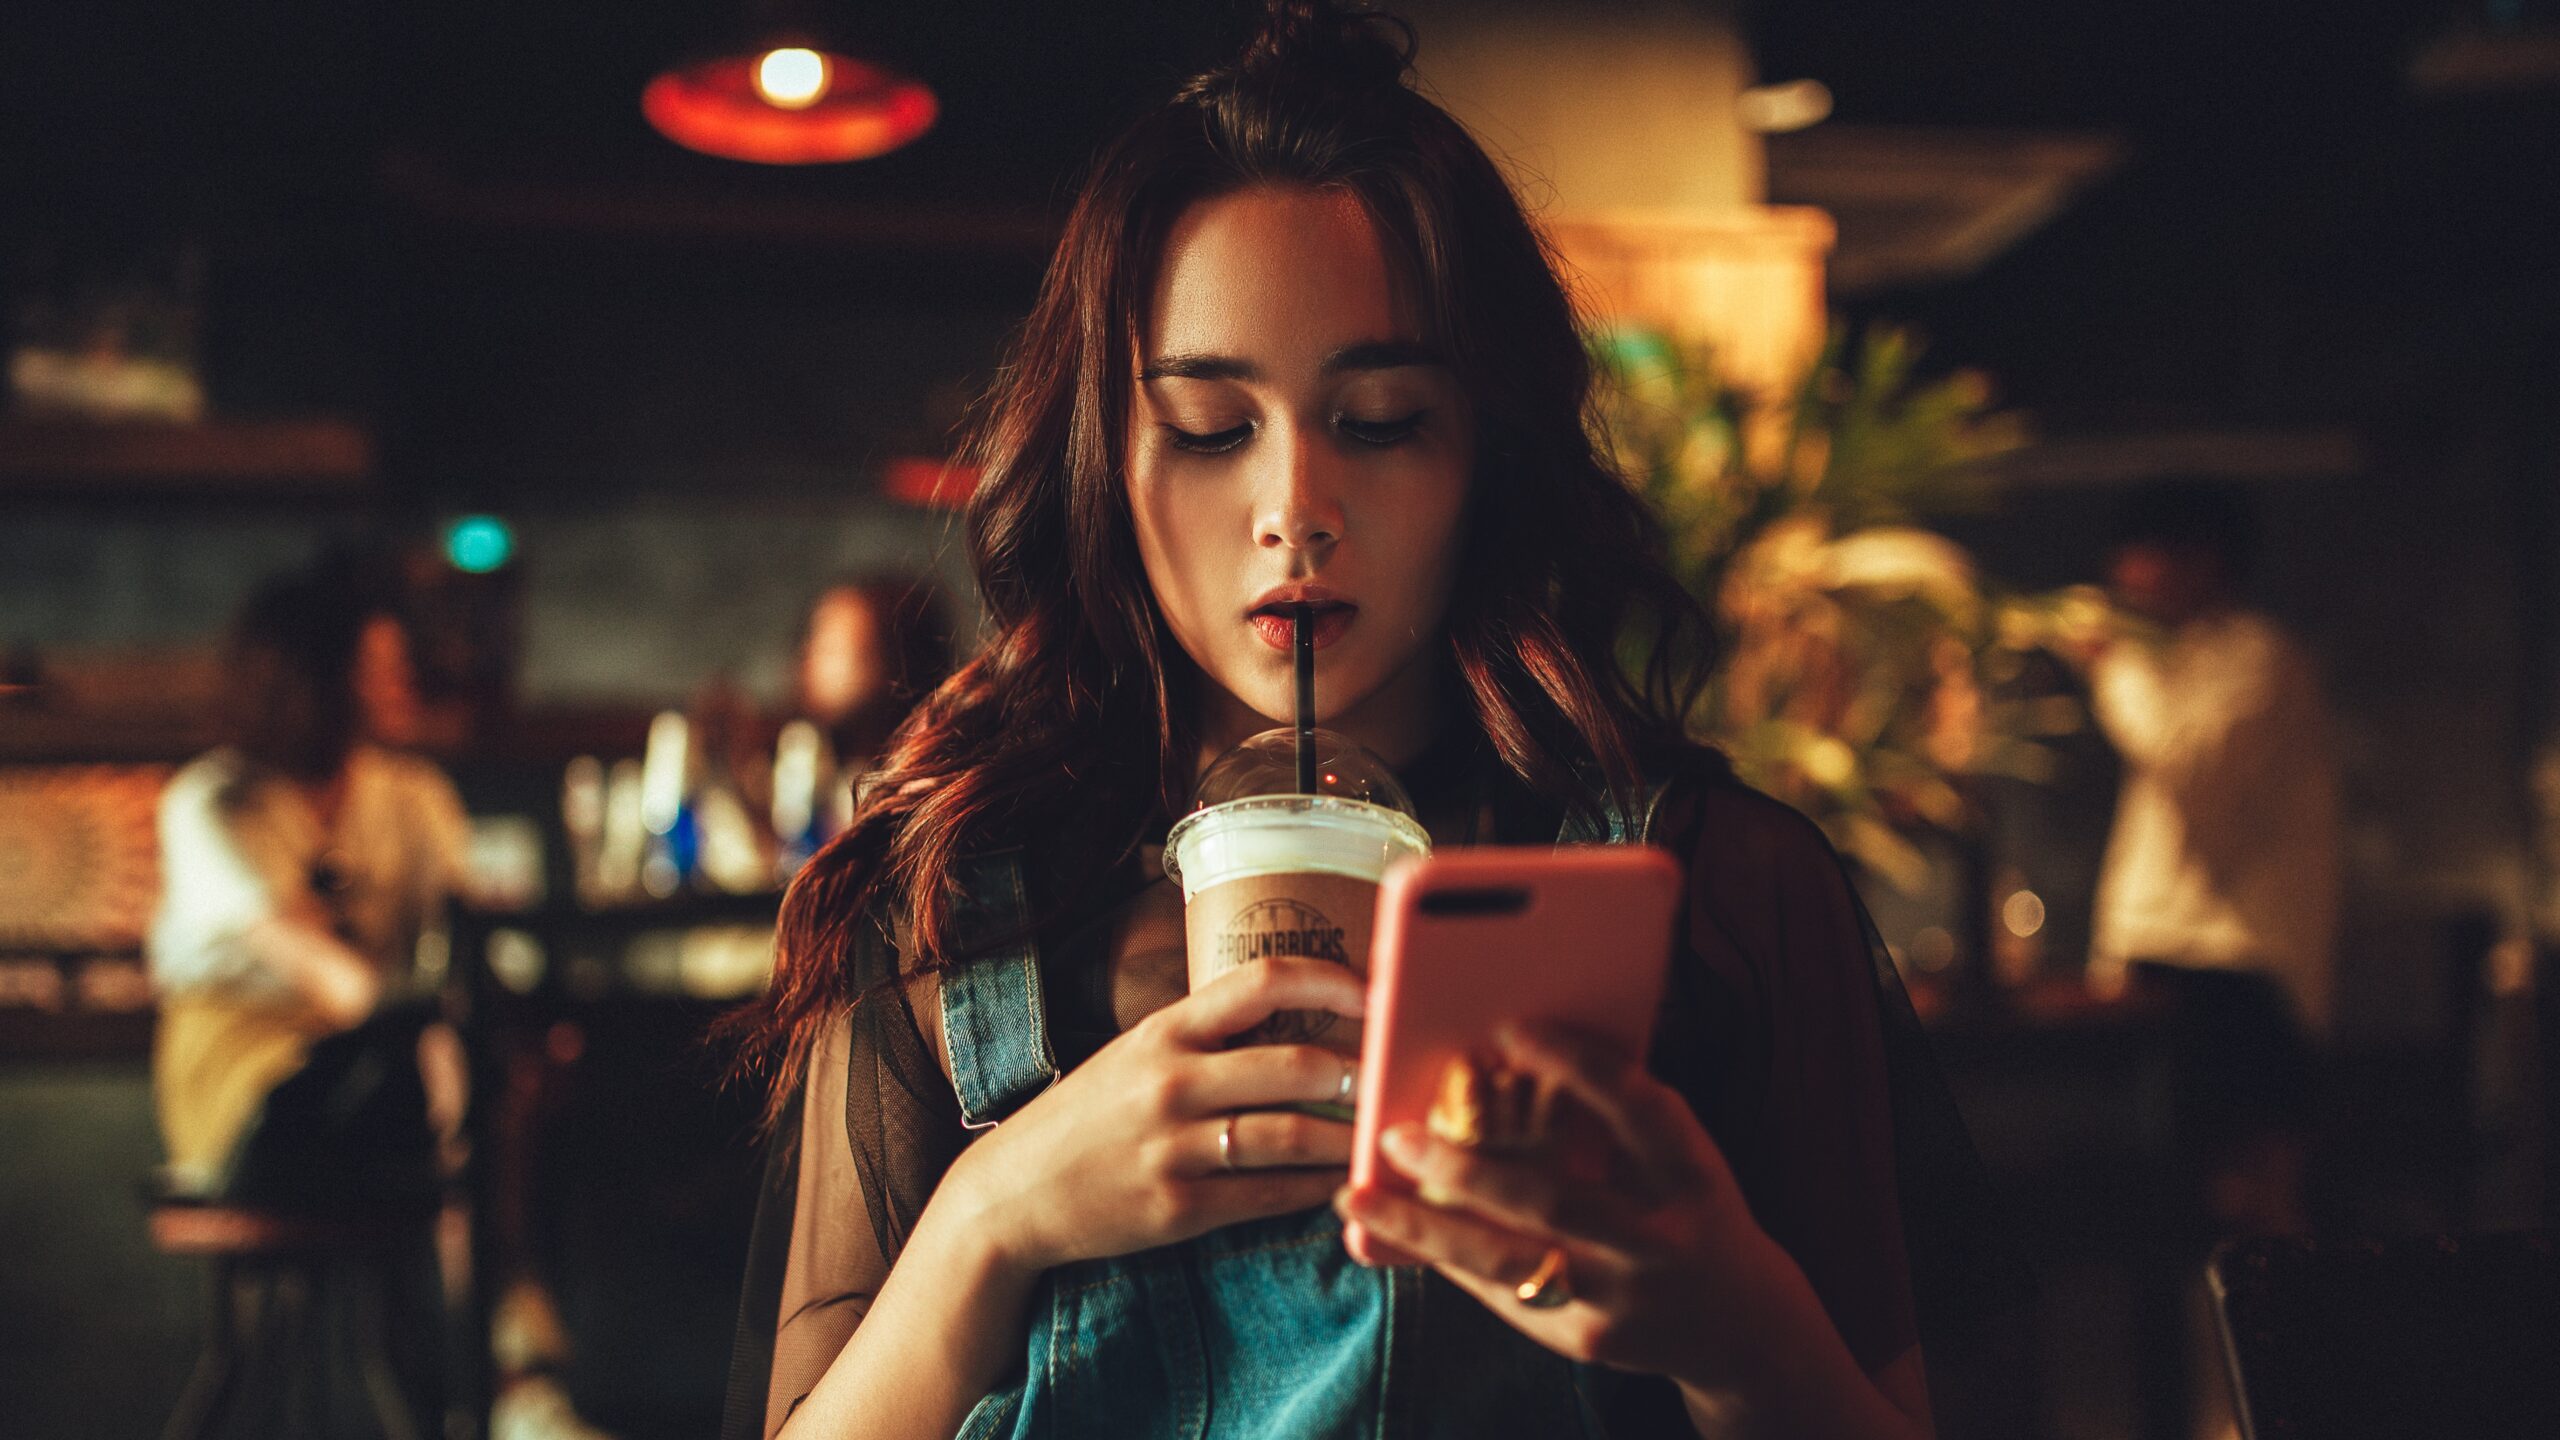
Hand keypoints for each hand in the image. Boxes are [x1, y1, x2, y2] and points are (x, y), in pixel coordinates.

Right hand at [939, 957, 1364, 1275]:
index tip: (1379, 992)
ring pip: (1292, 1135)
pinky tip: (1340, 1183)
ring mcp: (1175, 1147)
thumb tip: (1302, 1019)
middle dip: (1357, 1070)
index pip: (1262, 981)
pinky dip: (1315, 1189)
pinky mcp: (1179, 1208)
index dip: (1332, 981)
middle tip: (1392, 1076)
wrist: (1013, 1193)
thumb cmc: (1090, 1116)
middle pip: (1293, 1063)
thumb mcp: (1138, 1054)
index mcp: (1165, 1031)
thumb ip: (1209, 1035)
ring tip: (1382, 1135)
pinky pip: (1268, 1194)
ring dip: (1350, 1137)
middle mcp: (1172, 1081)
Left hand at [1335, 1020, 1786, 1393]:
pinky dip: (1445, 1258)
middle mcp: (1663, 1238)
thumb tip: (1509, 1052)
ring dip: (1423, 1227)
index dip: (1578, 1063)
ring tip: (1357, 1199)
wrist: (1739, 1326)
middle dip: (1466, 1166)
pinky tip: (1397, 1232)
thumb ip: (1616, 1118)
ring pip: (1509, 1262)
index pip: (1638, 1107)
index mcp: (1692, 1174)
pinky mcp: (1588, 1340)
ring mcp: (1625, 1296)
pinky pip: (1502, 1295)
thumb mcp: (1677, 1160)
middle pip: (1555, 1200)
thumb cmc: (1685, 1210)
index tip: (1510, 1027)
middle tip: (1397, 1135)